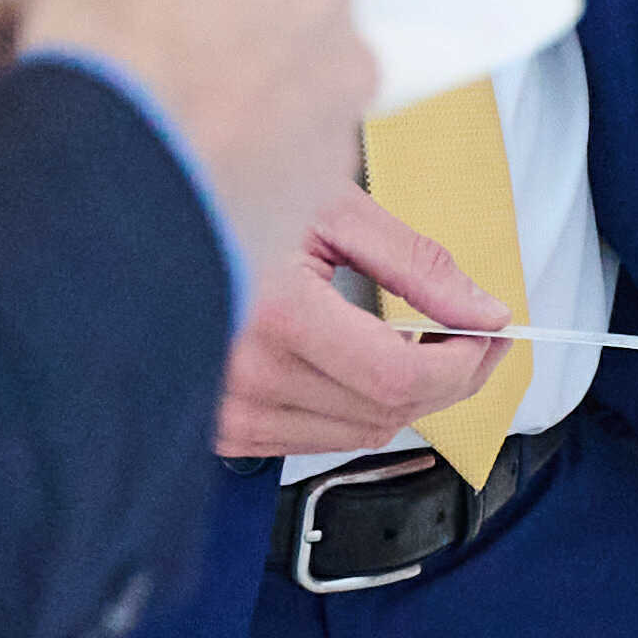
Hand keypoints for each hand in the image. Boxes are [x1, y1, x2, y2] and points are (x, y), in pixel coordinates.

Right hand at [4, 0, 367, 292]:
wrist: (99, 165)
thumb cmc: (105, 13)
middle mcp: (350, 52)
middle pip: (286, 39)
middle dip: (228, 49)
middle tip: (149, 63)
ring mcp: (329, 146)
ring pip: (275, 125)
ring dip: (223, 126)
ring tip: (142, 135)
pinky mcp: (295, 224)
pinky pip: (251, 198)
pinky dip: (210, 193)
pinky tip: (151, 189)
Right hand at [218, 189, 513, 459]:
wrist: (148, 228)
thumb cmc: (232, 199)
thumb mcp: (334, 210)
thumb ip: (418, 266)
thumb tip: (483, 311)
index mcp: (273, 314)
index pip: (398, 377)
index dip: (462, 364)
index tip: (489, 335)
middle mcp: (244, 376)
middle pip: (386, 411)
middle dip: (450, 377)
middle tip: (475, 334)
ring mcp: (227, 410)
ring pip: (359, 432)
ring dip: (408, 396)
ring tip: (423, 344)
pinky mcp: (221, 429)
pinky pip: (317, 439)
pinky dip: (358, 407)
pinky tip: (368, 363)